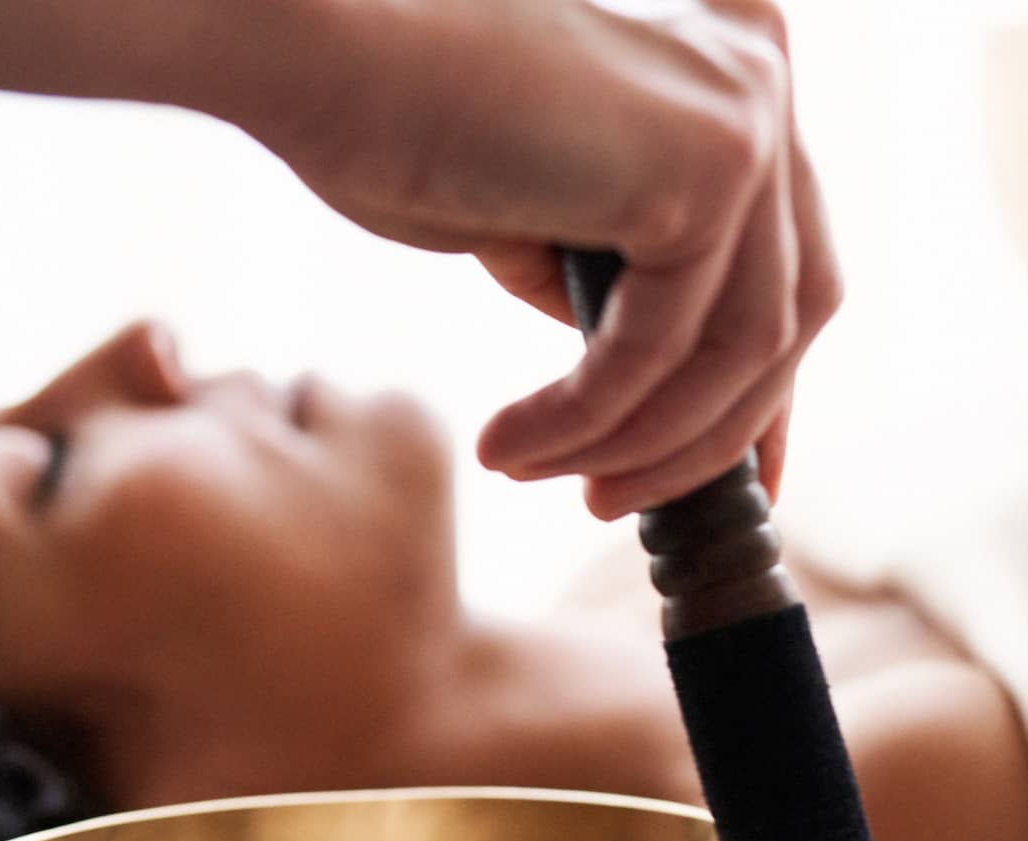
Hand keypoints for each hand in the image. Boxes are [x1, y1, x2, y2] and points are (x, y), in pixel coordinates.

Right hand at [244, 0, 840, 517]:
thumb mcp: (537, 225)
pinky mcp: (705, 163)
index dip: (758, 401)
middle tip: (609, 506)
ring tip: (539, 478)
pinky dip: (586, 419)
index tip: (720, 489)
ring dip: (637, 443)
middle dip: (704, 438)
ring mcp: (744, 117)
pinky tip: (510, 448)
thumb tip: (643, 380)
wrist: (328, 60)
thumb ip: (611, 284)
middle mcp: (757, 86)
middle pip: (787, 320)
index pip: (781, 277)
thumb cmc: (400, 131)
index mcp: (727, 92)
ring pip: (738, 351)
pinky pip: (659, 348)